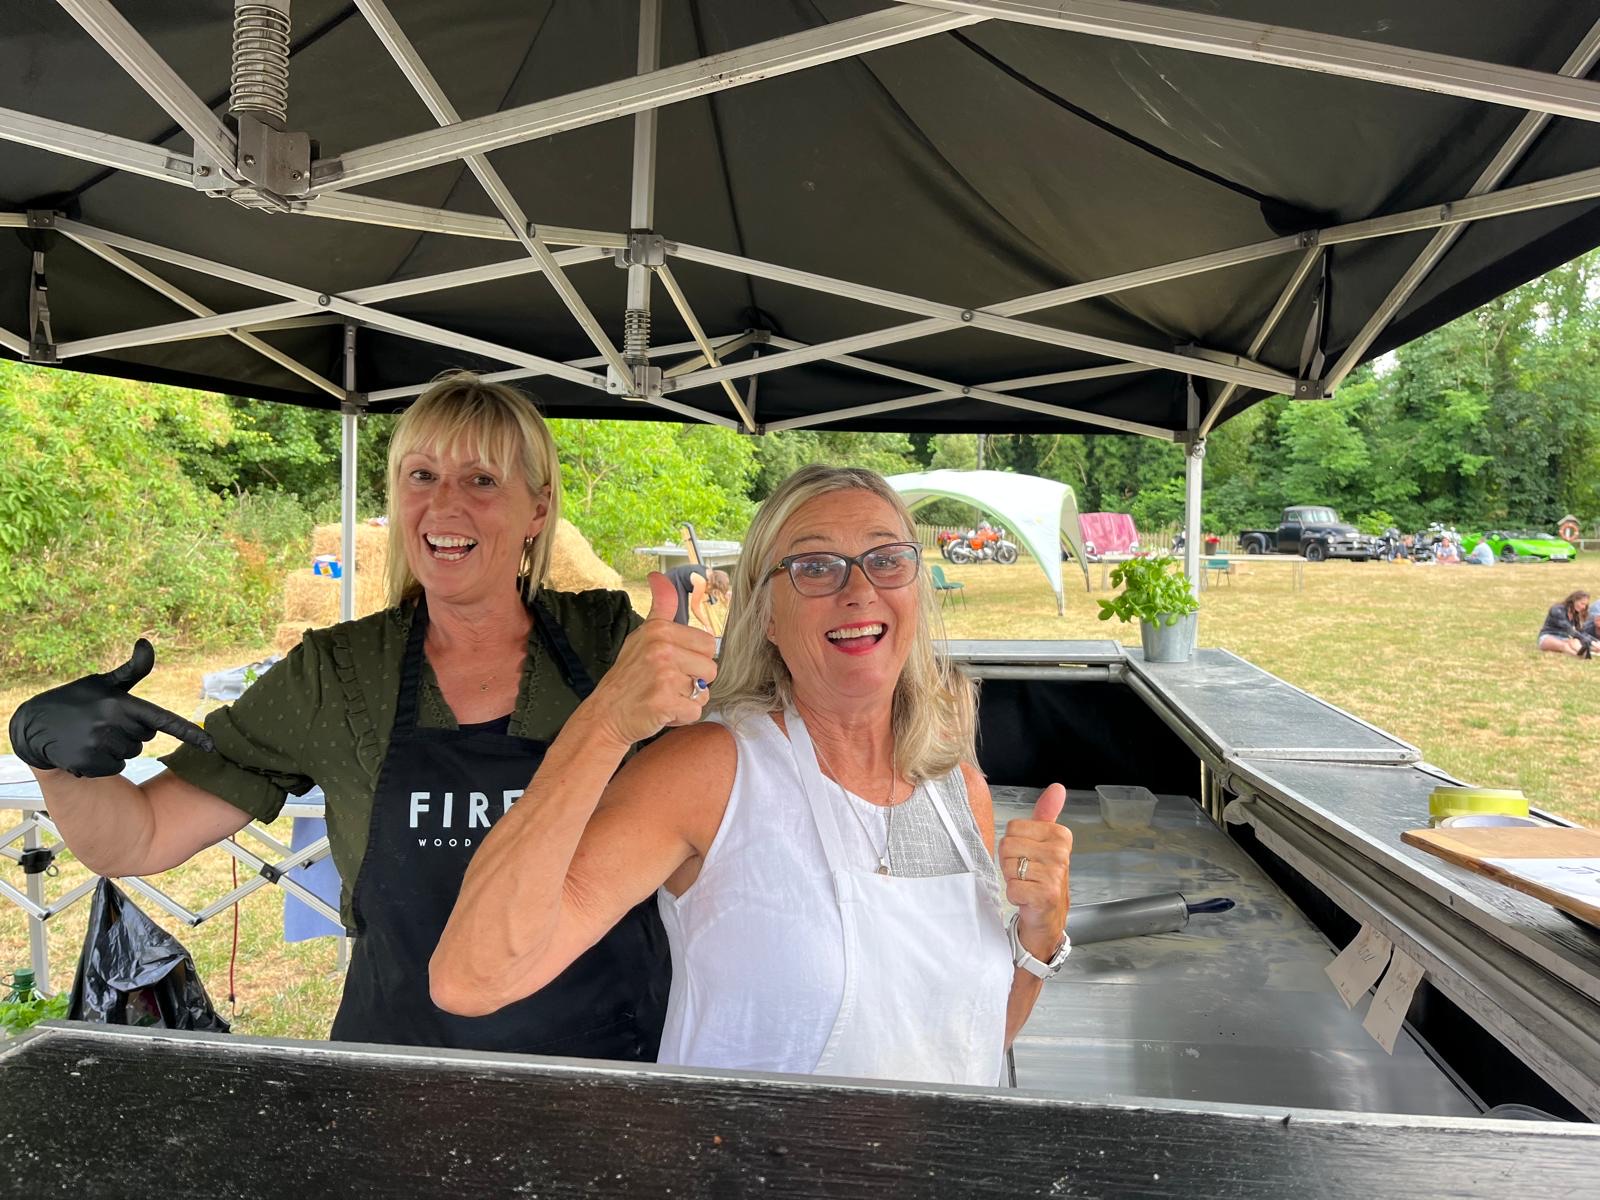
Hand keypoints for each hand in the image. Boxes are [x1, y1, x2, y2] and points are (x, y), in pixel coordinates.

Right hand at [7, 639, 213, 776]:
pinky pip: (114, 767)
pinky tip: (85, 748)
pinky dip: (104, 762)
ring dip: (118, 746)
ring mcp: (99, 746)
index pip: (163, 720)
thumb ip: (131, 670)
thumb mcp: (102, 682)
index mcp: (120, 703)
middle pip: (146, 737)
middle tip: (104, 721)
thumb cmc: (76, 700)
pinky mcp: (88, 763)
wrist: (34, 724)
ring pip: (131, 753)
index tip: (212, 746)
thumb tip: (147, 642)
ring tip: (93, 734)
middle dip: (131, 730)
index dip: (189, 733)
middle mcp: (112, 725)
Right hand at [579, 573, 718, 749]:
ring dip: (688, 700)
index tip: (673, 664)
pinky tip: (662, 710)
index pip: (707, 642)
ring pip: (703, 691)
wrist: (605, 714)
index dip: (694, 658)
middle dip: (694, 680)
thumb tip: (659, 575)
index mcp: (660, 630)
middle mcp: (662, 648)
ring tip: (665, 697)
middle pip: (710, 668)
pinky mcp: (665, 701)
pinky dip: (681, 716)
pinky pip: (694, 711)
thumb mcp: (641, 635)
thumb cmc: (628, 676)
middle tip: (669, 683)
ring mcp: (663, 675)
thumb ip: (660, 608)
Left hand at [999, 783, 1071, 958]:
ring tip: (1027, 885)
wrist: (1048, 917)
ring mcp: (1054, 875)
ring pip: (1007, 866)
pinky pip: (1012, 888)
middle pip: (1007, 846)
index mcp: (1059, 836)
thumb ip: (1047, 813)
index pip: (1013, 828)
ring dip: (1011, 880)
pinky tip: (1027, 899)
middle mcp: (1060, 853)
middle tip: (1026, 874)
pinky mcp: (1046, 895)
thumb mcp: (1044, 842)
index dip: (1013, 845)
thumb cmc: (1042, 878)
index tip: (1028, 857)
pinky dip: (1015, 896)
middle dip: (1009, 863)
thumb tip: (1057, 788)